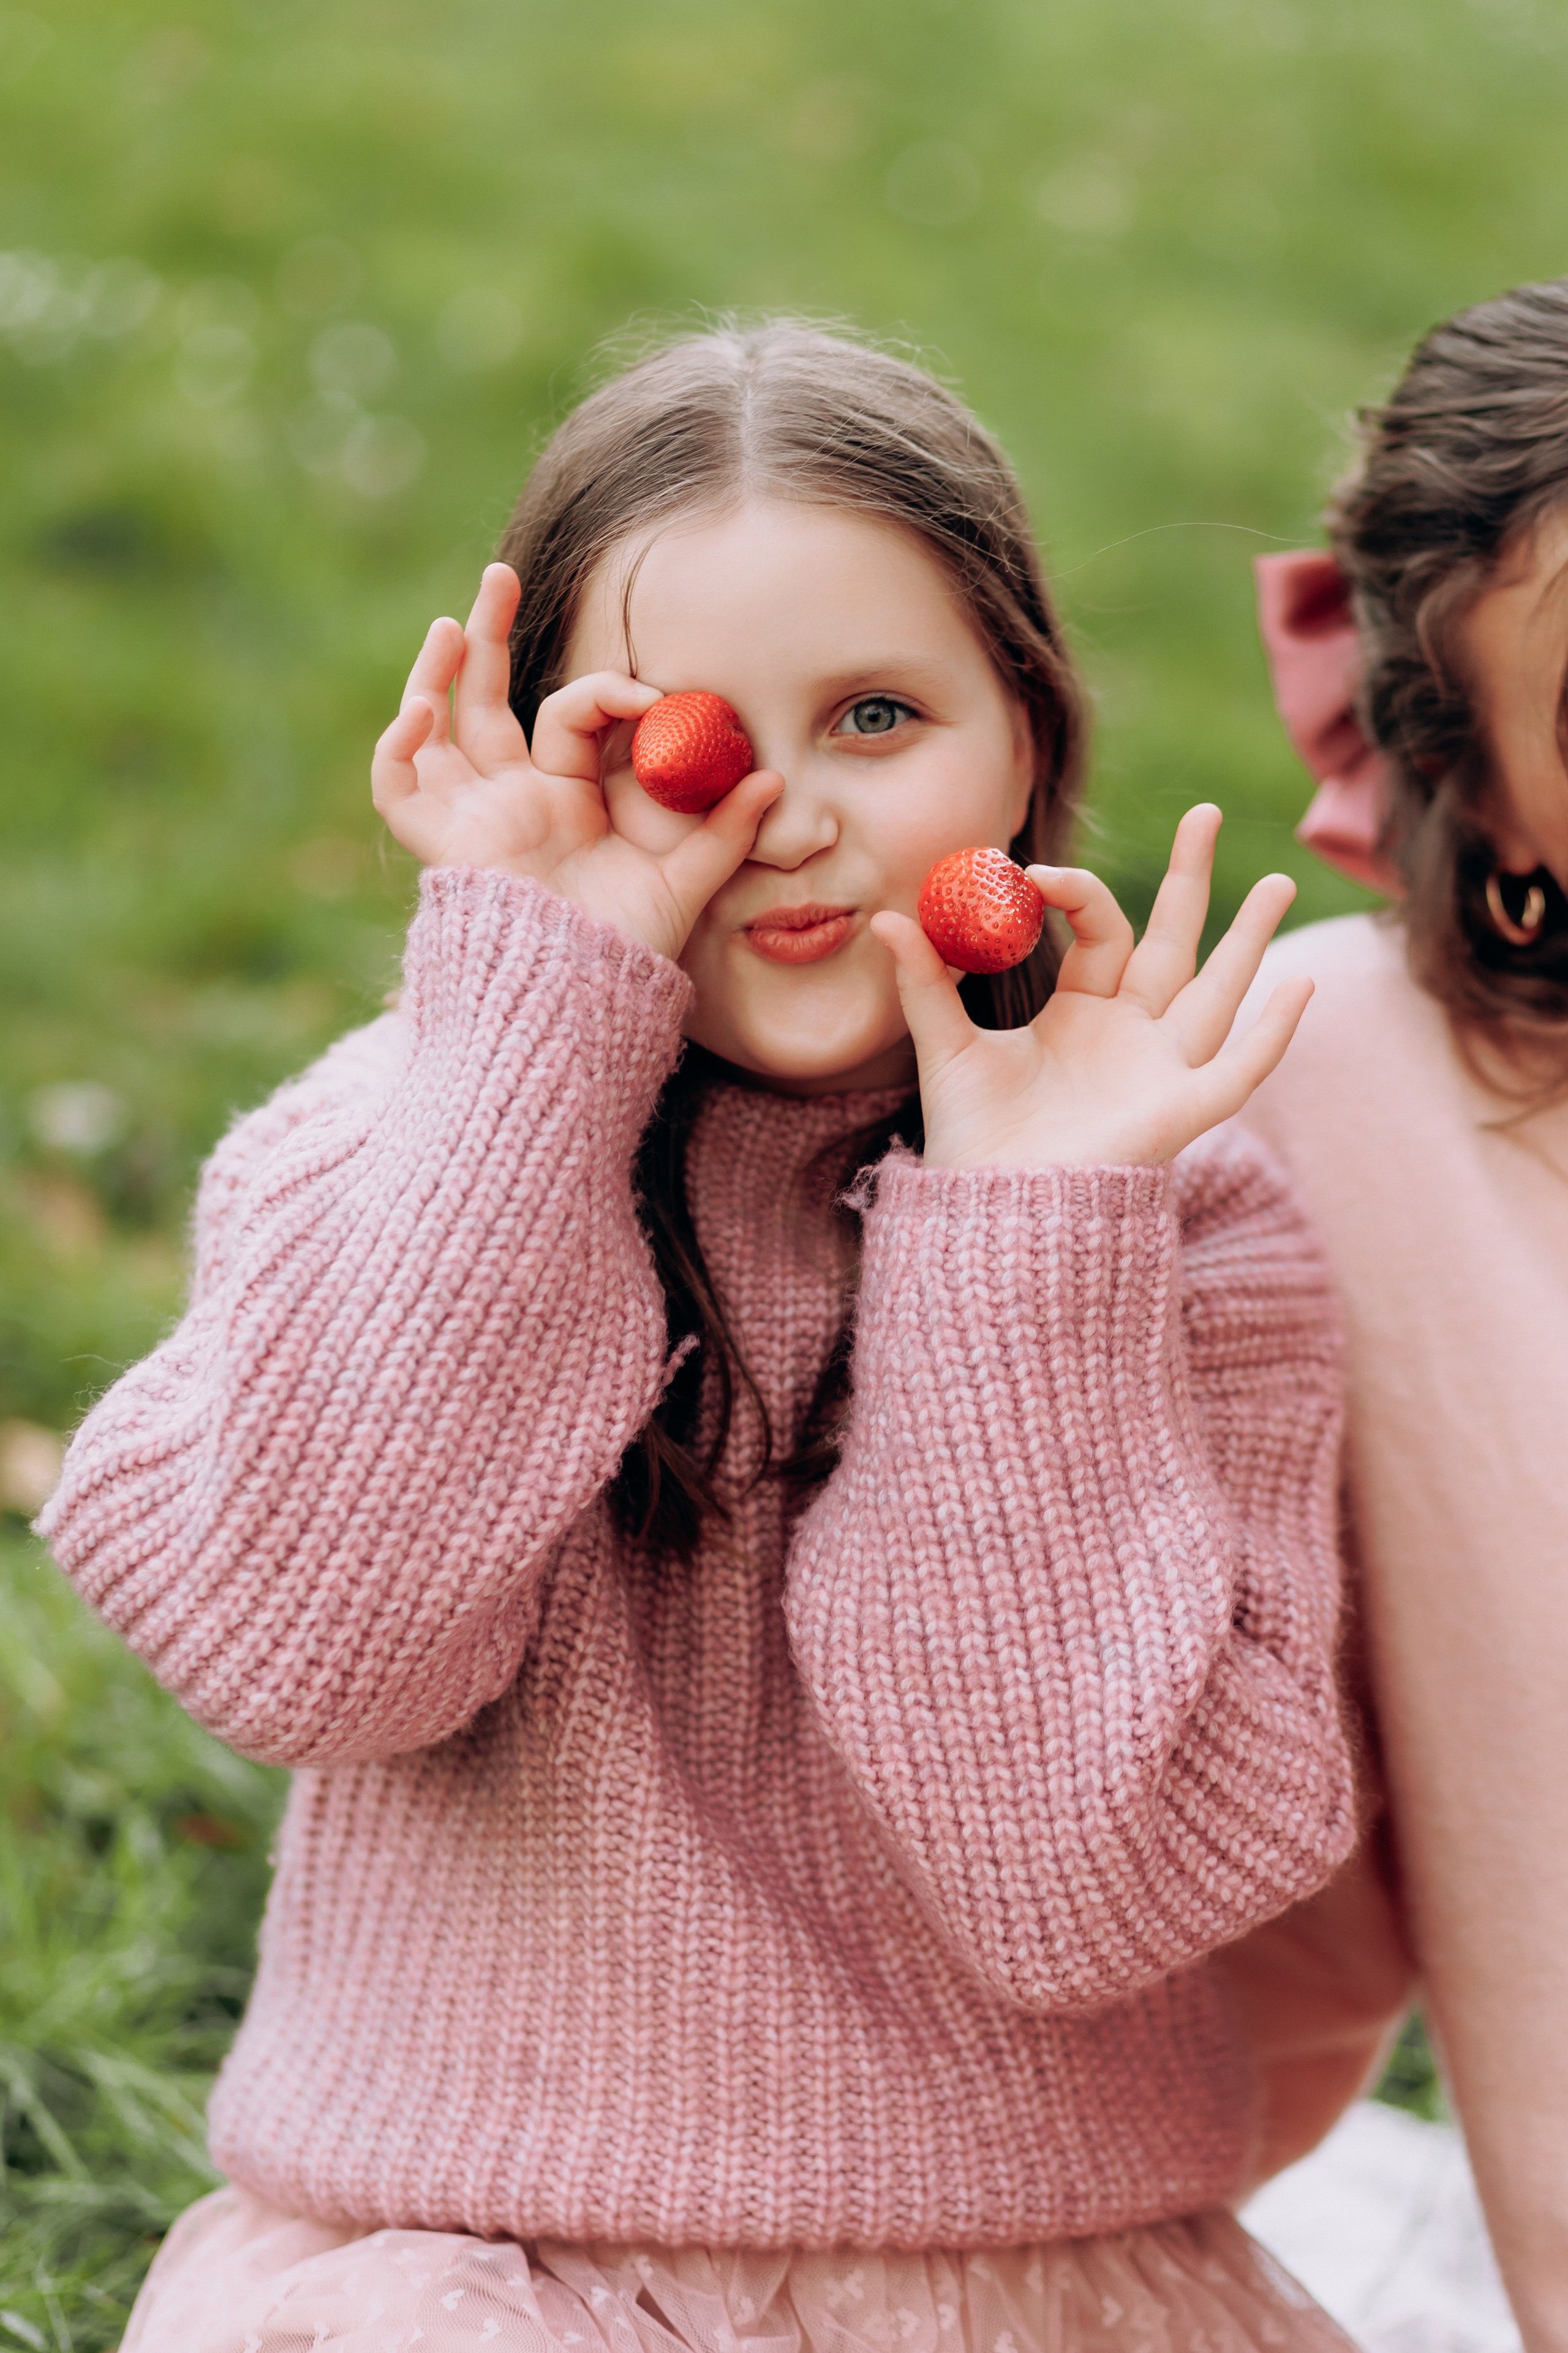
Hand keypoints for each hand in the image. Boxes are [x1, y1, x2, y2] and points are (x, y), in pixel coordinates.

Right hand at [370, 563, 781, 961]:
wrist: (582, 1003)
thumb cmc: (628, 953)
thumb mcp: (685, 883)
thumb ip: (724, 831)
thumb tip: (774, 779)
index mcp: (569, 802)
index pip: (573, 719)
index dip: (607, 693)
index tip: (650, 695)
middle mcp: (514, 802)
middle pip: (488, 701)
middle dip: (489, 636)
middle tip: (502, 574)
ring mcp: (474, 820)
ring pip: (437, 729)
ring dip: (437, 672)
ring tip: (453, 618)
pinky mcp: (443, 846)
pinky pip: (398, 788)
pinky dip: (398, 745)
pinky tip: (423, 707)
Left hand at [869, 806, 1311, 1169]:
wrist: (989, 1210)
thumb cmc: (973, 1138)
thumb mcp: (946, 1048)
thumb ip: (925, 984)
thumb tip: (887, 918)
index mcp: (1080, 1015)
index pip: (1099, 931)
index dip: (1077, 895)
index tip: (1032, 871)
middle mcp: (1129, 1036)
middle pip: (1174, 942)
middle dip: (1193, 879)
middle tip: (1207, 810)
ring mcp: (1161, 1071)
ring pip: (1219, 992)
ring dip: (1251, 937)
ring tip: (1279, 878)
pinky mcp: (1179, 1112)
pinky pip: (1239, 1069)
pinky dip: (1273, 1032)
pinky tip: (1300, 984)